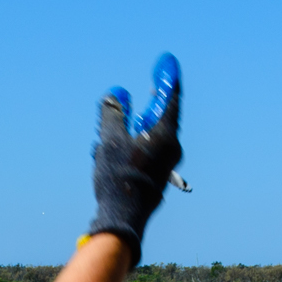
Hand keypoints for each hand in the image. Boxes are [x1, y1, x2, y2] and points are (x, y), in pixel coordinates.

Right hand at [85, 53, 183, 260]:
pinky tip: (115, 146)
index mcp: (165, 135)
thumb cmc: (119, 178)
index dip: (167, 78)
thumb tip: (117, 94)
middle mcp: (171, 148)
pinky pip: (148, 150)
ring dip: (138, 125)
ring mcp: (165, 164)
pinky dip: (135, 141)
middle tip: (152, 86)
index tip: (167, 62)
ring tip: (120, 123)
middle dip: (153, 101)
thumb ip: (114, 113)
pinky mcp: (157, 176)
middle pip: (164, 116)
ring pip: (153, 135)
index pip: (171, 98)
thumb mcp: (110, 139)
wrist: (123, 219)